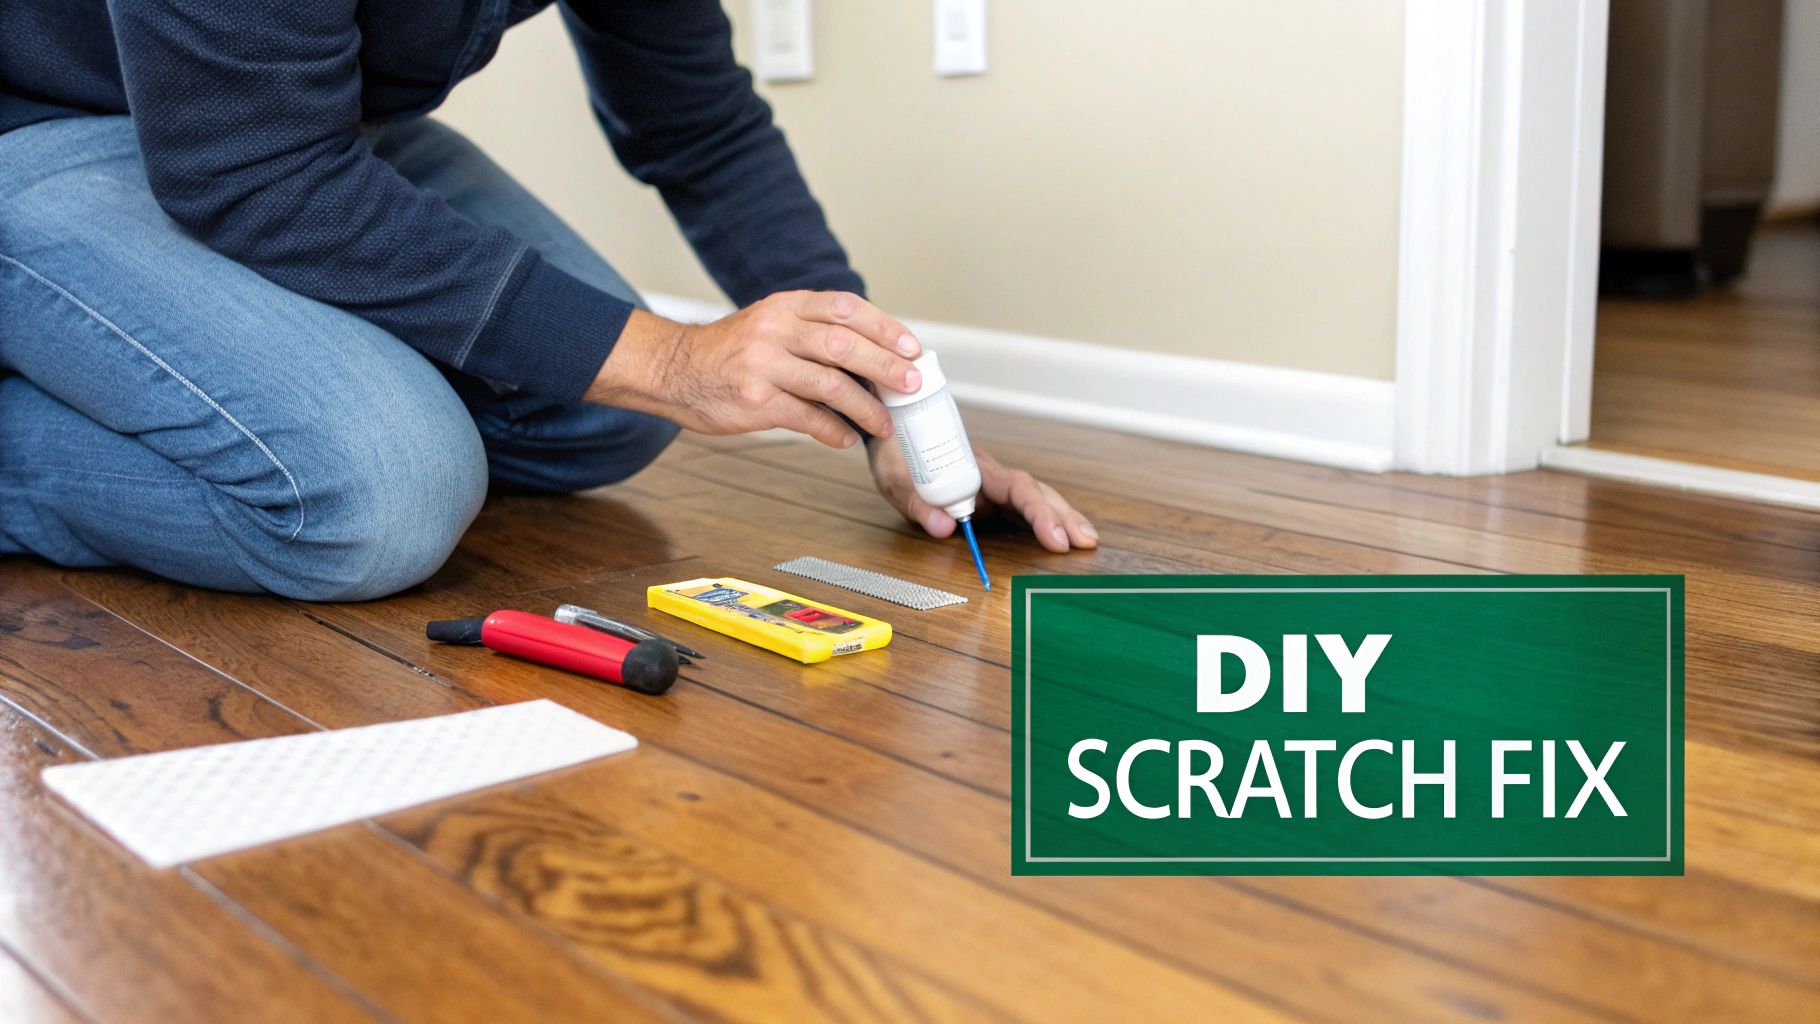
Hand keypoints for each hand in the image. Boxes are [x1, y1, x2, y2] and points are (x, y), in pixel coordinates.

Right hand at [587, 291, 922, 448]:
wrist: (675, 370)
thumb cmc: (731, 351)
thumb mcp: (770, 323)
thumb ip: (813, 331)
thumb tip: (874, 354)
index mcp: (786, 306)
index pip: (845, 308)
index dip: (884, 327)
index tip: (911, 347)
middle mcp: (775, 329)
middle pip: (843, 344)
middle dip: (885, 366)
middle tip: (912, 384)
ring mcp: (763, 364)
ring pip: (830, 384)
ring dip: (866, 407)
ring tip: (884, 423)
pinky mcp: (754, 401)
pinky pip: (807, 417)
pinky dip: (834, 431)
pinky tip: (847, 439)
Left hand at [869, 442, 1098, 552]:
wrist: (893, 433)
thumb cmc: (895, 454)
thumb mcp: (895, 478)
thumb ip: (918, 502)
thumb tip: (945, 528)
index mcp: (975, 468)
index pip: (1016, 488)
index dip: (1038, 511)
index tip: (1054, 536)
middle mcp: (990, 475)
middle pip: (1036, 492)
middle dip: (1063, 517)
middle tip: (1087, 542)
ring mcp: (992, 485)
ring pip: (1035, 497)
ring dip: (1061, 517)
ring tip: (1087, 540)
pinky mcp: (989, 495)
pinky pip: (1023, 506)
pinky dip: (1045, 518)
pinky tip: (1063, 534)